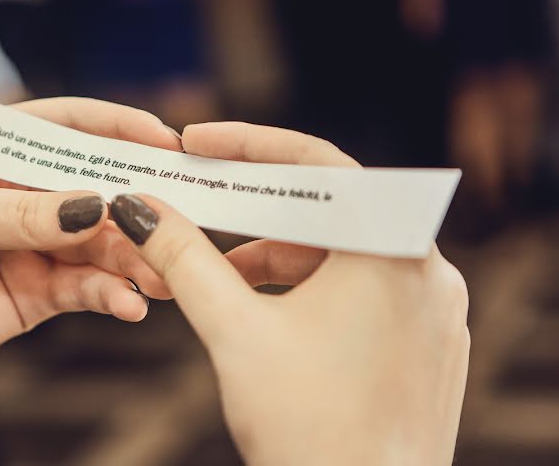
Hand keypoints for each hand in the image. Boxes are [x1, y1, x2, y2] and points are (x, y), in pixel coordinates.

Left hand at [0, 98, 181, 410]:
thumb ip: (16, 214)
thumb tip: (95, 204)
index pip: (58, 126)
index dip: (112, 125)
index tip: (162, 137)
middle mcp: (13, 196)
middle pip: (90, 185)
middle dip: (134, 199)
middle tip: (179, 213)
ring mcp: (28, 246)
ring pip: (98, 241)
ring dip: (133, 255)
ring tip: (161, 272)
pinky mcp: (34, 295)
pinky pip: (86, 289)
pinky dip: (113, 295)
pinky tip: (131, 304)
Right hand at [109, 123, 468, 465]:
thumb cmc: (308, 431)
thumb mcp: (232, 331)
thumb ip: (181, 258)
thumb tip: (138, 209)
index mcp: (393, 254)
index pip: (319, 164)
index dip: (249, 144)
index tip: (197, 141)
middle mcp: (428, 271)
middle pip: (331, 207)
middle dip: (257, 206)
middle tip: (203, 196)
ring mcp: (433, 308)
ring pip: (344, 251)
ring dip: (278, 254)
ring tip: (220, 277)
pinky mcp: (426, 340)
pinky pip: (362, 286)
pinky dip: (309, 286)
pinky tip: (262, 310)